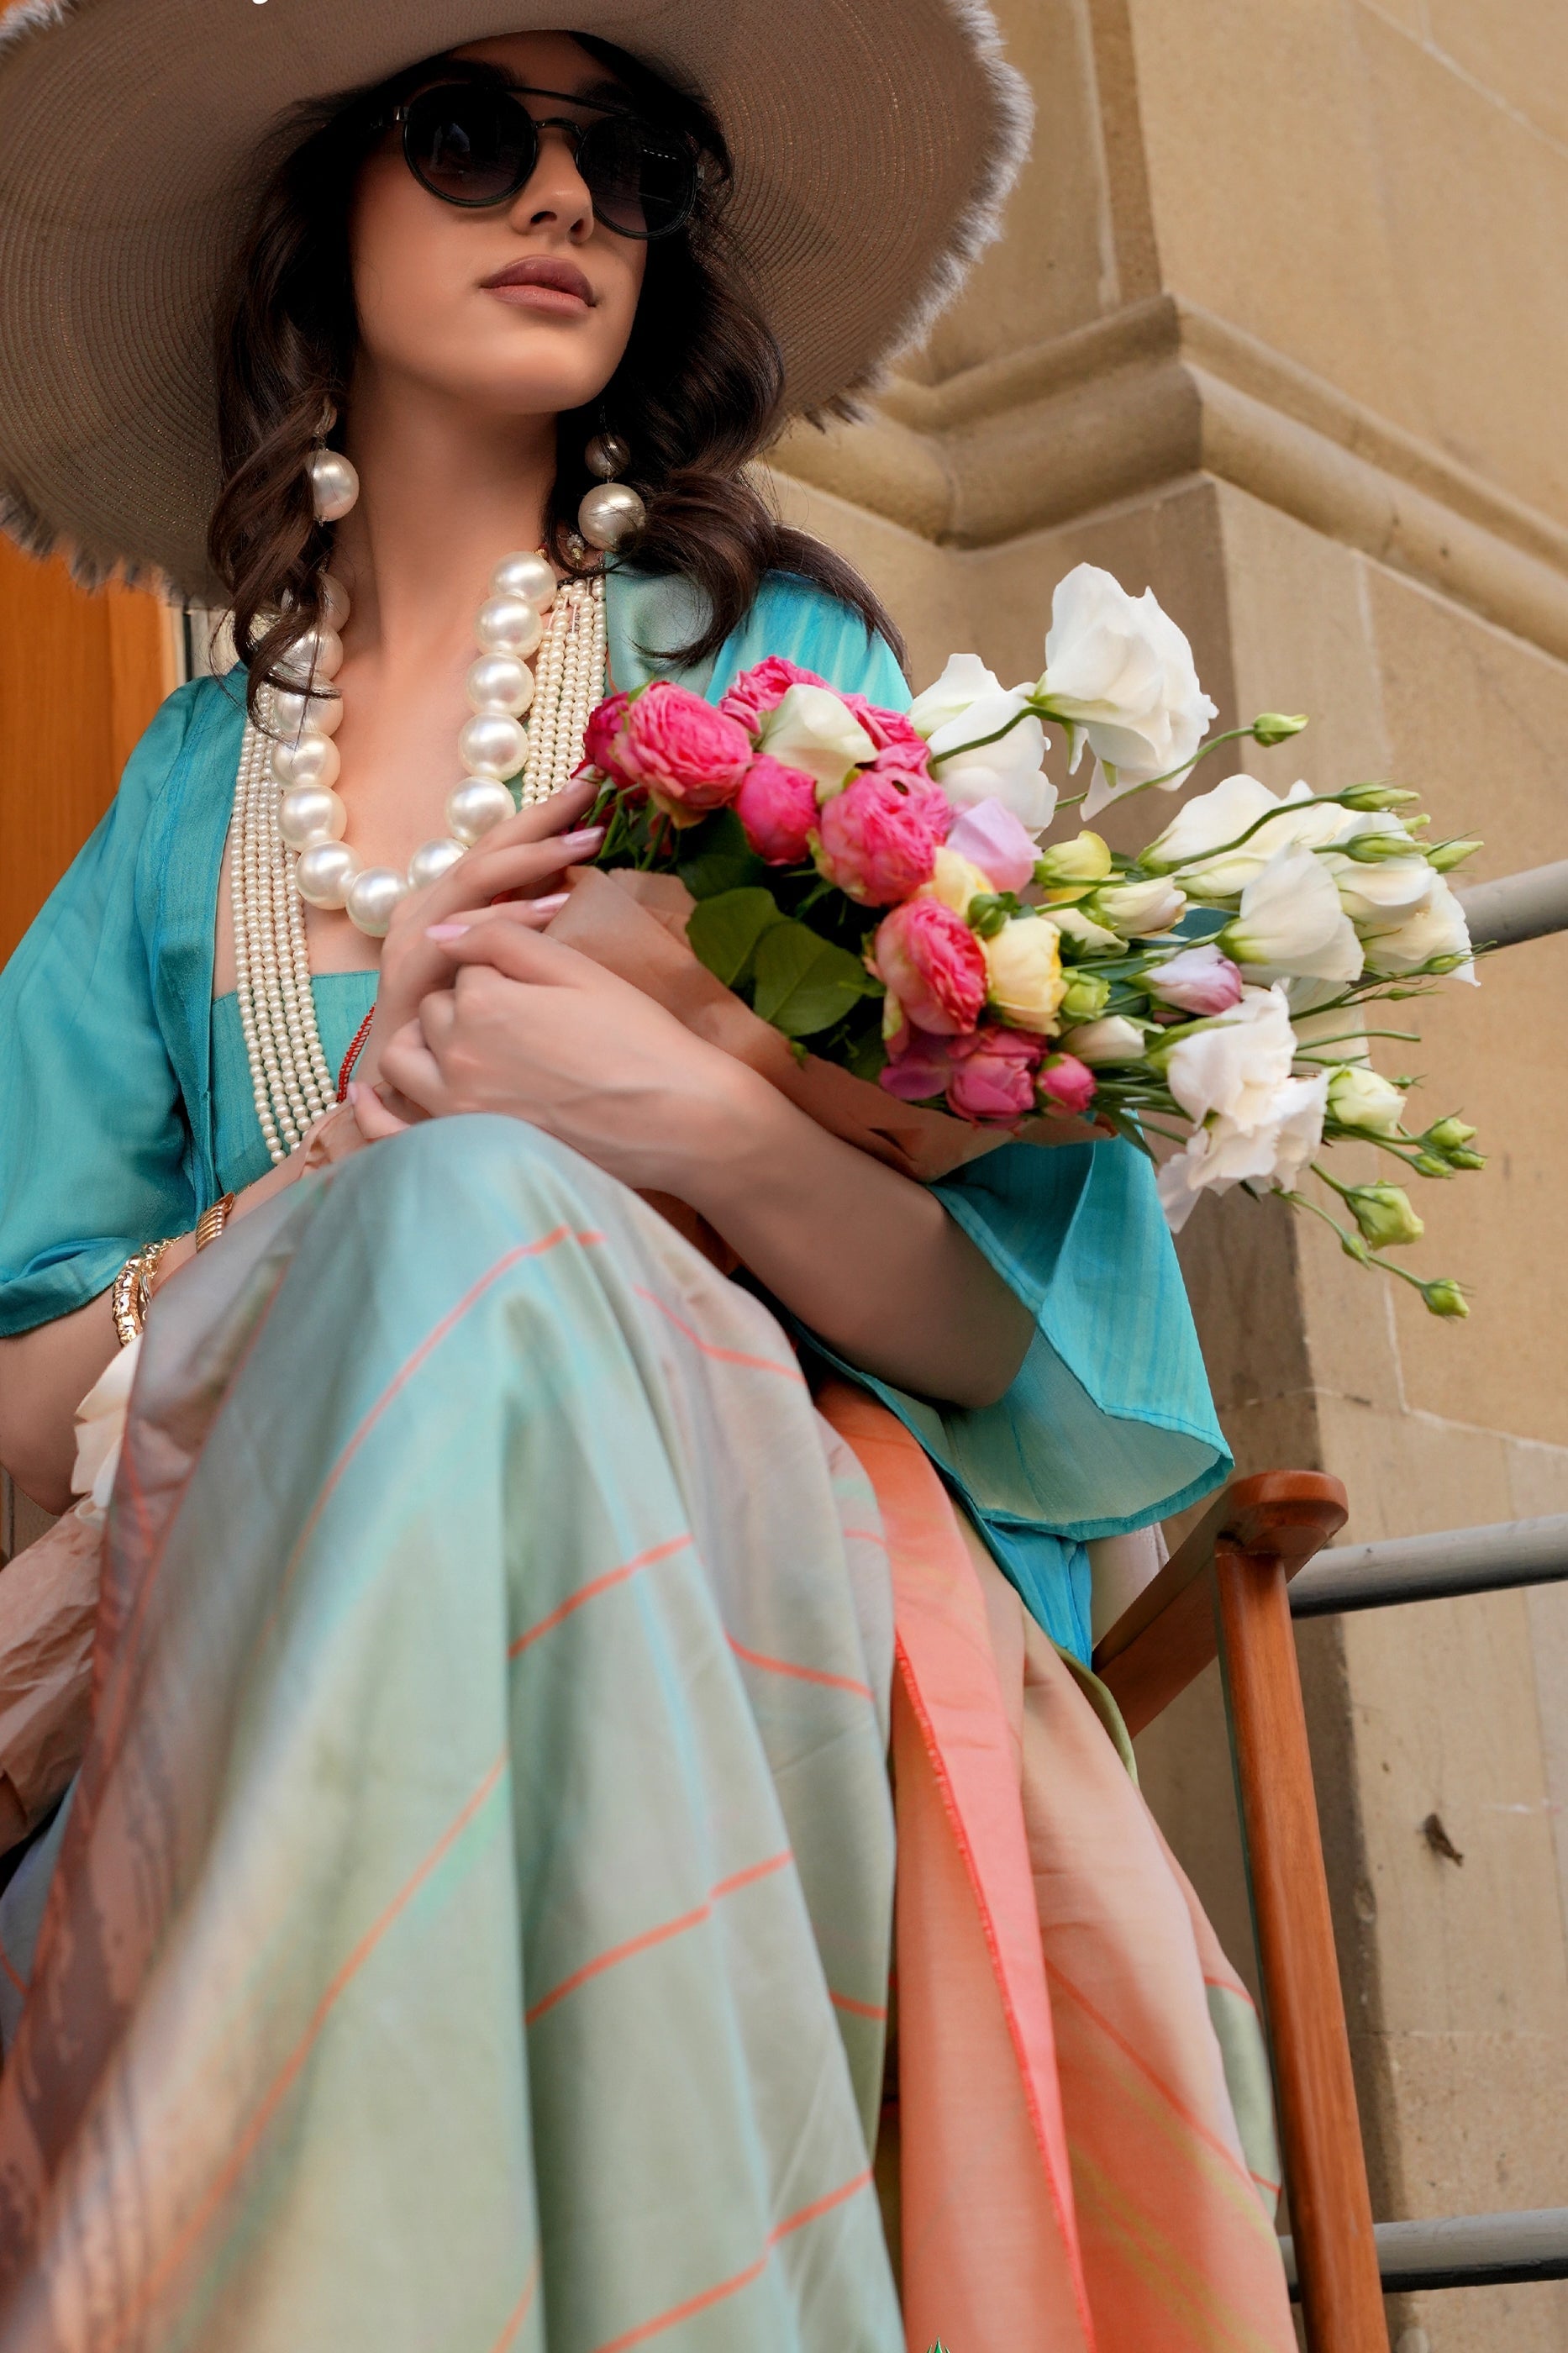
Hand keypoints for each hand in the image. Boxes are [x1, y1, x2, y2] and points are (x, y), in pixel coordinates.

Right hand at [357, 776, 603, 1085]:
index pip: (495, 847)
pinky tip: (553, 905)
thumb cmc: (457, 1032)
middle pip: (485, 849)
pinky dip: (511, 915)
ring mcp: (412, 937)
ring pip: (475, 879)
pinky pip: (465, 931)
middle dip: (540, 819)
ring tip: (585, 841)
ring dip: (533, 857)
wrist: (399, 1088)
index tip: (587, 791)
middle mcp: (423, 910)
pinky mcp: (409, 972)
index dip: (539, 818)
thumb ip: (518, 925)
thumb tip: (568, 885)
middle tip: (591, 791)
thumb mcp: (493, 966)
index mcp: (442, 903)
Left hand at [375, 919, 759, 1192]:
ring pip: (404, 1059)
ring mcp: (456, 1108)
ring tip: (467, 1049)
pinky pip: (393, 1131)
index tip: (537, 989)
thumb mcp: (576, 969)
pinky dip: (377, 1113)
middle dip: (463, 1007)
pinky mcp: (466, 1148)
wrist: (679, 1118)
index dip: (500, 973)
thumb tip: (443, 929)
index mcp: (482, 1000)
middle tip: (520, 1021)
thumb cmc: (638, 1039)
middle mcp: (456, 1054)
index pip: (463, 969)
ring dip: (426, 1046)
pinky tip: (371, 1097)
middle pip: (433, 1011)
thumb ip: (501, 938)